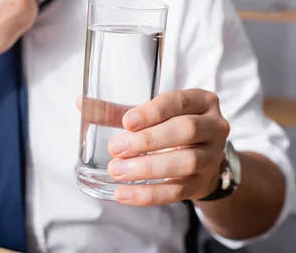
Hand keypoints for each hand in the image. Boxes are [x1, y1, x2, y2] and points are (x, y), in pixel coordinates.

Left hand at [83, 89, 229, 205]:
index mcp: (201, 101)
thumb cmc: (172, 128)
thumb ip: (121, 110)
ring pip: (185, 162)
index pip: (179, 102)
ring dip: (148, 167)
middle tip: (116, 148)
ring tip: (118, 171)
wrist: (203, 159)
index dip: (154, 112)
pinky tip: (124, 194)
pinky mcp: (202, 183)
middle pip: (186, 131)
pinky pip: (177, 191)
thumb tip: (82, 103)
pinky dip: (149, 194)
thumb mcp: (155, 114)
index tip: (127, 122)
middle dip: (148, 140)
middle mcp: (213, 127)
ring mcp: (211, 157)